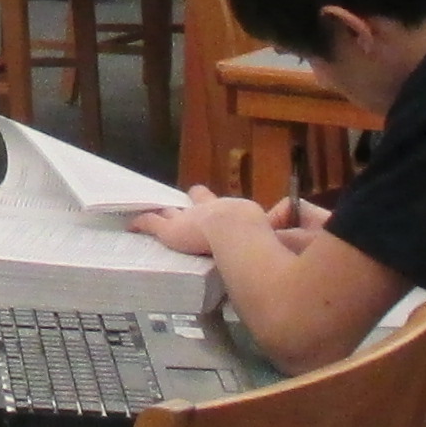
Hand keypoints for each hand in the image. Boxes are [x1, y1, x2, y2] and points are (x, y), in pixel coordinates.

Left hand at [132, 189, 273, 262]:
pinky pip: (152, 223)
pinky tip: (131, 224)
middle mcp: (207, 210)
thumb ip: (281, 223)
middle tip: (191, 194)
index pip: (223, 204)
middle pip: (197, 202)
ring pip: (173, 212)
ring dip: (166, 212)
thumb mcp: (274, 228)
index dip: (218, 200)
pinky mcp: (170, 230)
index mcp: (229, 212)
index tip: (213, 196)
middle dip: (195, 200)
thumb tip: (294, 213)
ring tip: (157, 210)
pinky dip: (142, 222)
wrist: (233, 230)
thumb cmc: (253, 231)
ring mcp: (187, 218)